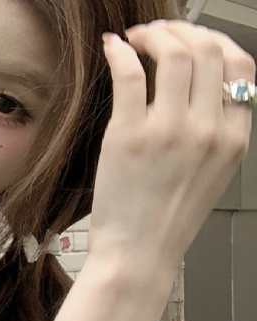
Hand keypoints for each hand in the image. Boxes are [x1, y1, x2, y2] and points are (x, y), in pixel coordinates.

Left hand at [88, 19, 253, 284]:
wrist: (136, 256)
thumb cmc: (164, 223)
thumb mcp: (209, 177)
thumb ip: (215, 135)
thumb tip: (199, 93)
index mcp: (234, 139)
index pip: (240, 67)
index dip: (214, 42)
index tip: (191, 40)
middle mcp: (208, 130)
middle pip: (208, 51)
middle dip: (182, 31)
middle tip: (157, 32)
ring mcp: (169, 131)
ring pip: (175, 54)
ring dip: (154, 35)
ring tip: (135, 38)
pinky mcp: (128, 136)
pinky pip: (130, 75)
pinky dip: (120, 53)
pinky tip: (113, 48)